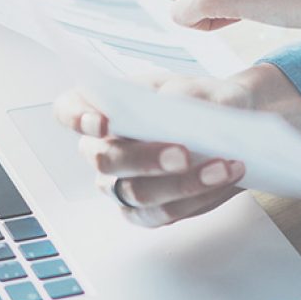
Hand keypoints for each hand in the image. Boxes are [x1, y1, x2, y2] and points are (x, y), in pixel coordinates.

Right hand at [53, 65, 300, 226]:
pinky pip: (166, 213)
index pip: (67, 112)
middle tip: (183, 152)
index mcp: (102, 108)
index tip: (104, 120)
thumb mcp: (197, 87)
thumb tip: (171, 111)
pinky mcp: (147, 212)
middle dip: (145, 158)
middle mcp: (102, 150)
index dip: (77, 117)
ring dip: (183, 182)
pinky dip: (199, 197)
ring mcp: (121, 185)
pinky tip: (226, 177)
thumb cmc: (201, 100)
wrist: (233, 124)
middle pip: (106, 159)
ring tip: (224, 165)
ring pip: (138, 193)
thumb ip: (182, 95)